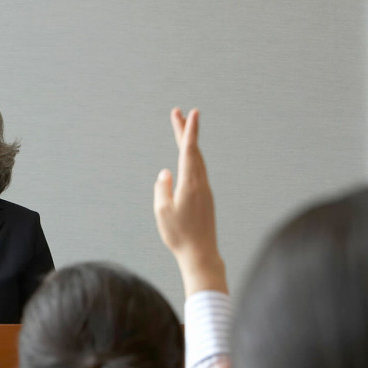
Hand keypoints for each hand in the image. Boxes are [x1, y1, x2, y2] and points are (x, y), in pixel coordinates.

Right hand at [154, 108, 227, 294]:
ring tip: (182, 130)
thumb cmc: (179, 235)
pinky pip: (198, 172)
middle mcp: (200, 184)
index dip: (189, 130)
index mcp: (190, 184)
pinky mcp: (205, 198)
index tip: (191, 113)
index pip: (189, 150)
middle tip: (179, 113)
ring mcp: (205, 191)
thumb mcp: (162, 212)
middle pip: (194, 151)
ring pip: (197, 161)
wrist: (201, 254)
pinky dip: (192, 159)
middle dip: (186, 131)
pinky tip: (188, 159)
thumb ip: (162, 189)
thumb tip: (165, 173)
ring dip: (190, 144)